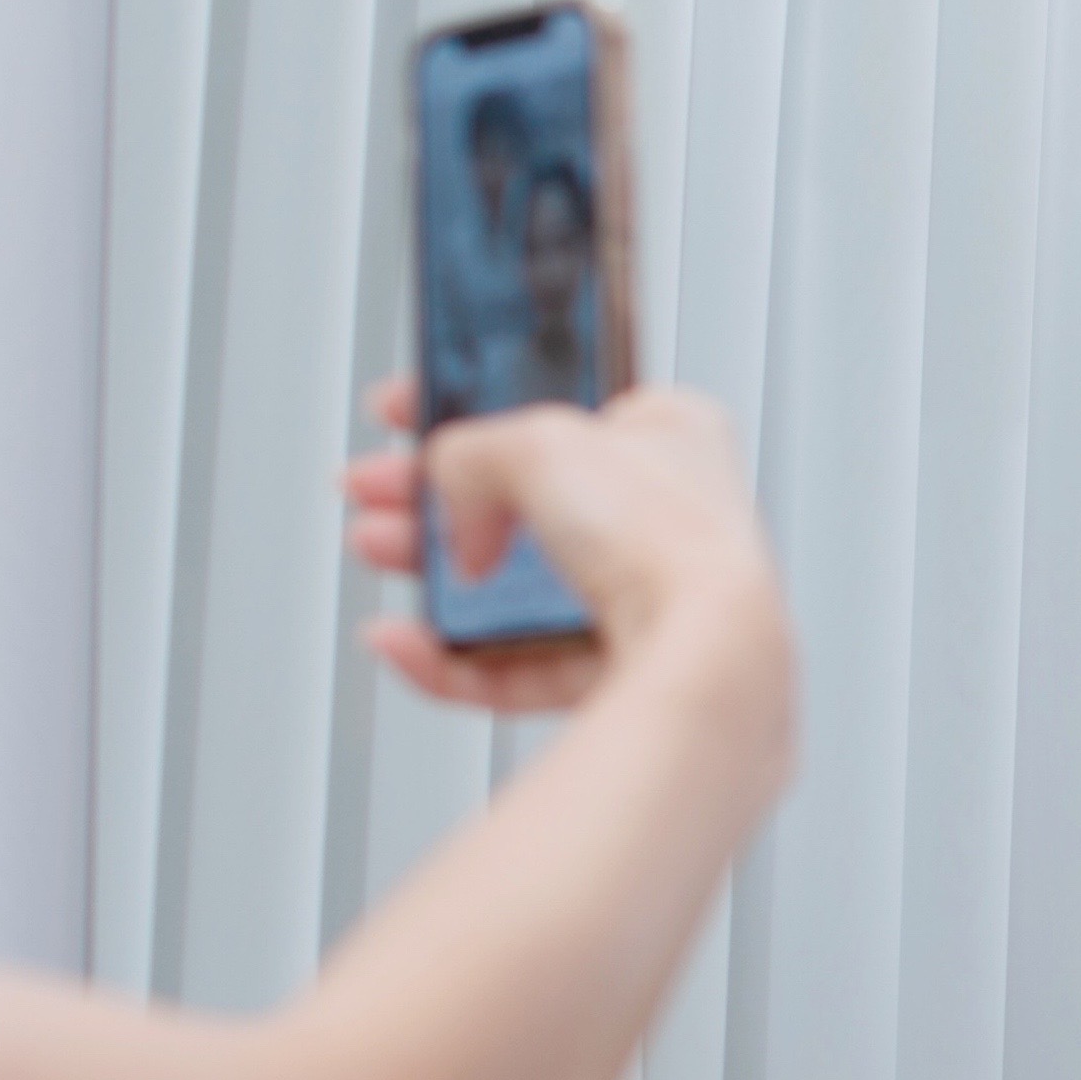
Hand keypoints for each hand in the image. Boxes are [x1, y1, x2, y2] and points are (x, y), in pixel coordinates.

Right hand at [343, 377, 788, 715]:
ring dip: (433, 568)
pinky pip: (518, 665)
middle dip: (435, 495)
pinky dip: (453, 658)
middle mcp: (668, 515)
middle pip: (525, 502)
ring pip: (516, 586)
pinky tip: (406, 641)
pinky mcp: (622, 673)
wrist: (707, 653)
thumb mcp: (541, 444)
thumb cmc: (669, 537)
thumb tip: (446, 492)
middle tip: (373, 490)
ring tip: (374, 547)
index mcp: (671, 434)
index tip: (406, 410)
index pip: (557, 411)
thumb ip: (473, 452)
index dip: (475, 407)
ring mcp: (648, 598)